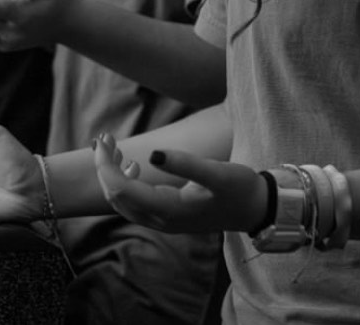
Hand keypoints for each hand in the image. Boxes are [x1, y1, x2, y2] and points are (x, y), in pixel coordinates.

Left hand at [92, 132, 265, 233]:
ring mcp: (162, 222)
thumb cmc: (240, 189)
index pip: (121, 189)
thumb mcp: (217, 172)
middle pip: (115, 197)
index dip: (106, 165)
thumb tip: (153, 155)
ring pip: (122, 202)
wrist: (256, 209)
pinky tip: (132, 165)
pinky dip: (124, 183)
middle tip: (104, 137)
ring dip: (112, 175)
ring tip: (113, 146)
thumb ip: (186, 164)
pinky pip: (134, 203)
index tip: (103, 139)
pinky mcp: (166, 217)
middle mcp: (160, 221)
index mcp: (169, 210)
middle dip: (104, 167)